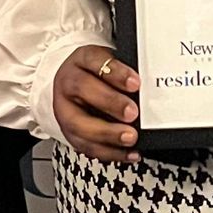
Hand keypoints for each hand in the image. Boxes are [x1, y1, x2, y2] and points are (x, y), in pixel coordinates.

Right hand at [53, 44, 140, 163]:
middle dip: (110, 102)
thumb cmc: (98, 75)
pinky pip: (86, 146)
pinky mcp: (69, 133)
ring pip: (79, 123)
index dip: (115, 73)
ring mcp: (65, 109)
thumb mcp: (111, 64)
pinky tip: (128, 152)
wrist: (73, 86)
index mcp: (81, 59)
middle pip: (82, 89)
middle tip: (132, 113)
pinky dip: (110, 153)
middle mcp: (68, 82)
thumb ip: (126, 73)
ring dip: (107, 133)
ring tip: (130, 137)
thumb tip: (147, 89)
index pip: (94, 60)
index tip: (135, 83)